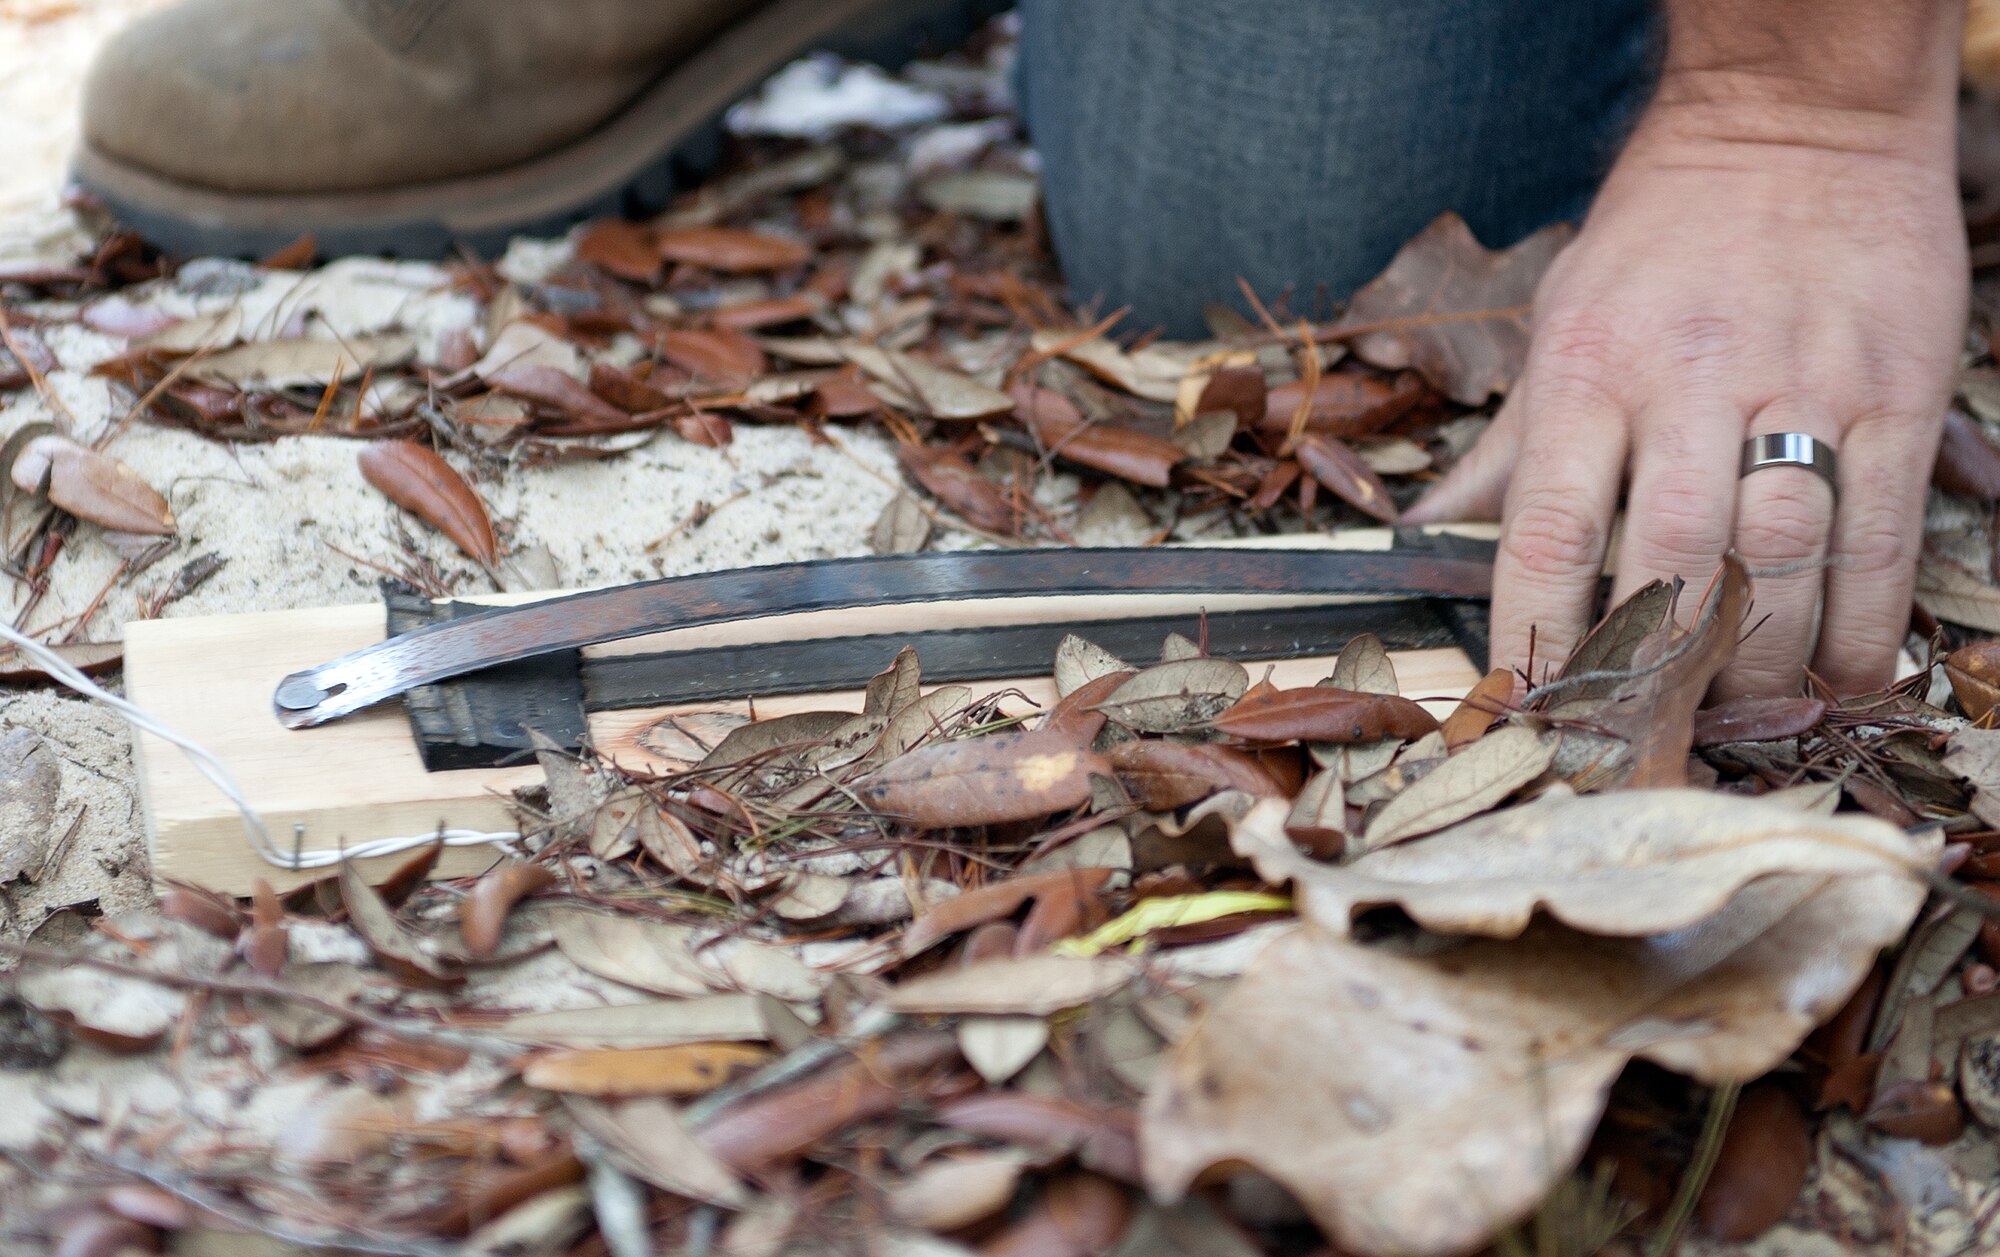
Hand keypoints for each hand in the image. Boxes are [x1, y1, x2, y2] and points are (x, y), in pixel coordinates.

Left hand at [1404, 80, 1966, 697]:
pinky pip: (1882, 532)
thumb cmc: (1658, 235)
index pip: (1549, 531)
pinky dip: (1867, 622)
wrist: (1795, 119)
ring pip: (1781, 562)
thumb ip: (1507, 440)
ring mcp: (1801, 385)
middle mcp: (1687, 382)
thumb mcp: (1557, 316)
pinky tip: (1846, 680)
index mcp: (1587, 370)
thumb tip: (1424, 524)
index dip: (1536, 636)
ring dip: (1761, 665)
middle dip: (1655, 675)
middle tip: (1644, 743)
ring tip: (1740, 721)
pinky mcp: (1896, 388)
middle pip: (1670, 563)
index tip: (1529, 710)